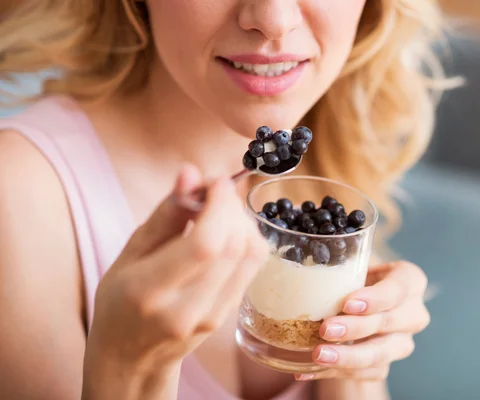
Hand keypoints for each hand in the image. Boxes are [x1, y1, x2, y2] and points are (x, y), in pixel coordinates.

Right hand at [85, 165, 268, 370]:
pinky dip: (245, 238)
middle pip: (233, 245)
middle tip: (213, 191)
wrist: (133, 358)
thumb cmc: (121, 302)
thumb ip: (166, 213)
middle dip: (231, 206)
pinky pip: (252, 266)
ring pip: (250, 254)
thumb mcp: (130, 253)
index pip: (205, 244)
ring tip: (218, 212)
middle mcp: (186, 309)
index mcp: (149, 291)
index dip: (220, 204)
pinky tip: (225, 232)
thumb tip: (191, 172)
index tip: (214, 181)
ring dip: (242, 221)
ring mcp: (212, 316)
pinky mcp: (229, 315)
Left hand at [296, 261, 428, 380]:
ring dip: (347, 357)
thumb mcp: (352, 264)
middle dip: (356, 328)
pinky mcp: (385, 365)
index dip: (375, 299)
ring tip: (318, 355)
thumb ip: (340, 262)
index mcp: (409, 281)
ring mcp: (401, 343)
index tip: (348, 304)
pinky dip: (334, 371)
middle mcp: (413, 314)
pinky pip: (363, 373)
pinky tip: (308, 368)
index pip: (398, 289)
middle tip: (326, 329)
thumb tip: (305, 258)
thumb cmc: (354, 277)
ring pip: (379, 354)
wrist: (357, 305)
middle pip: (388, 323)